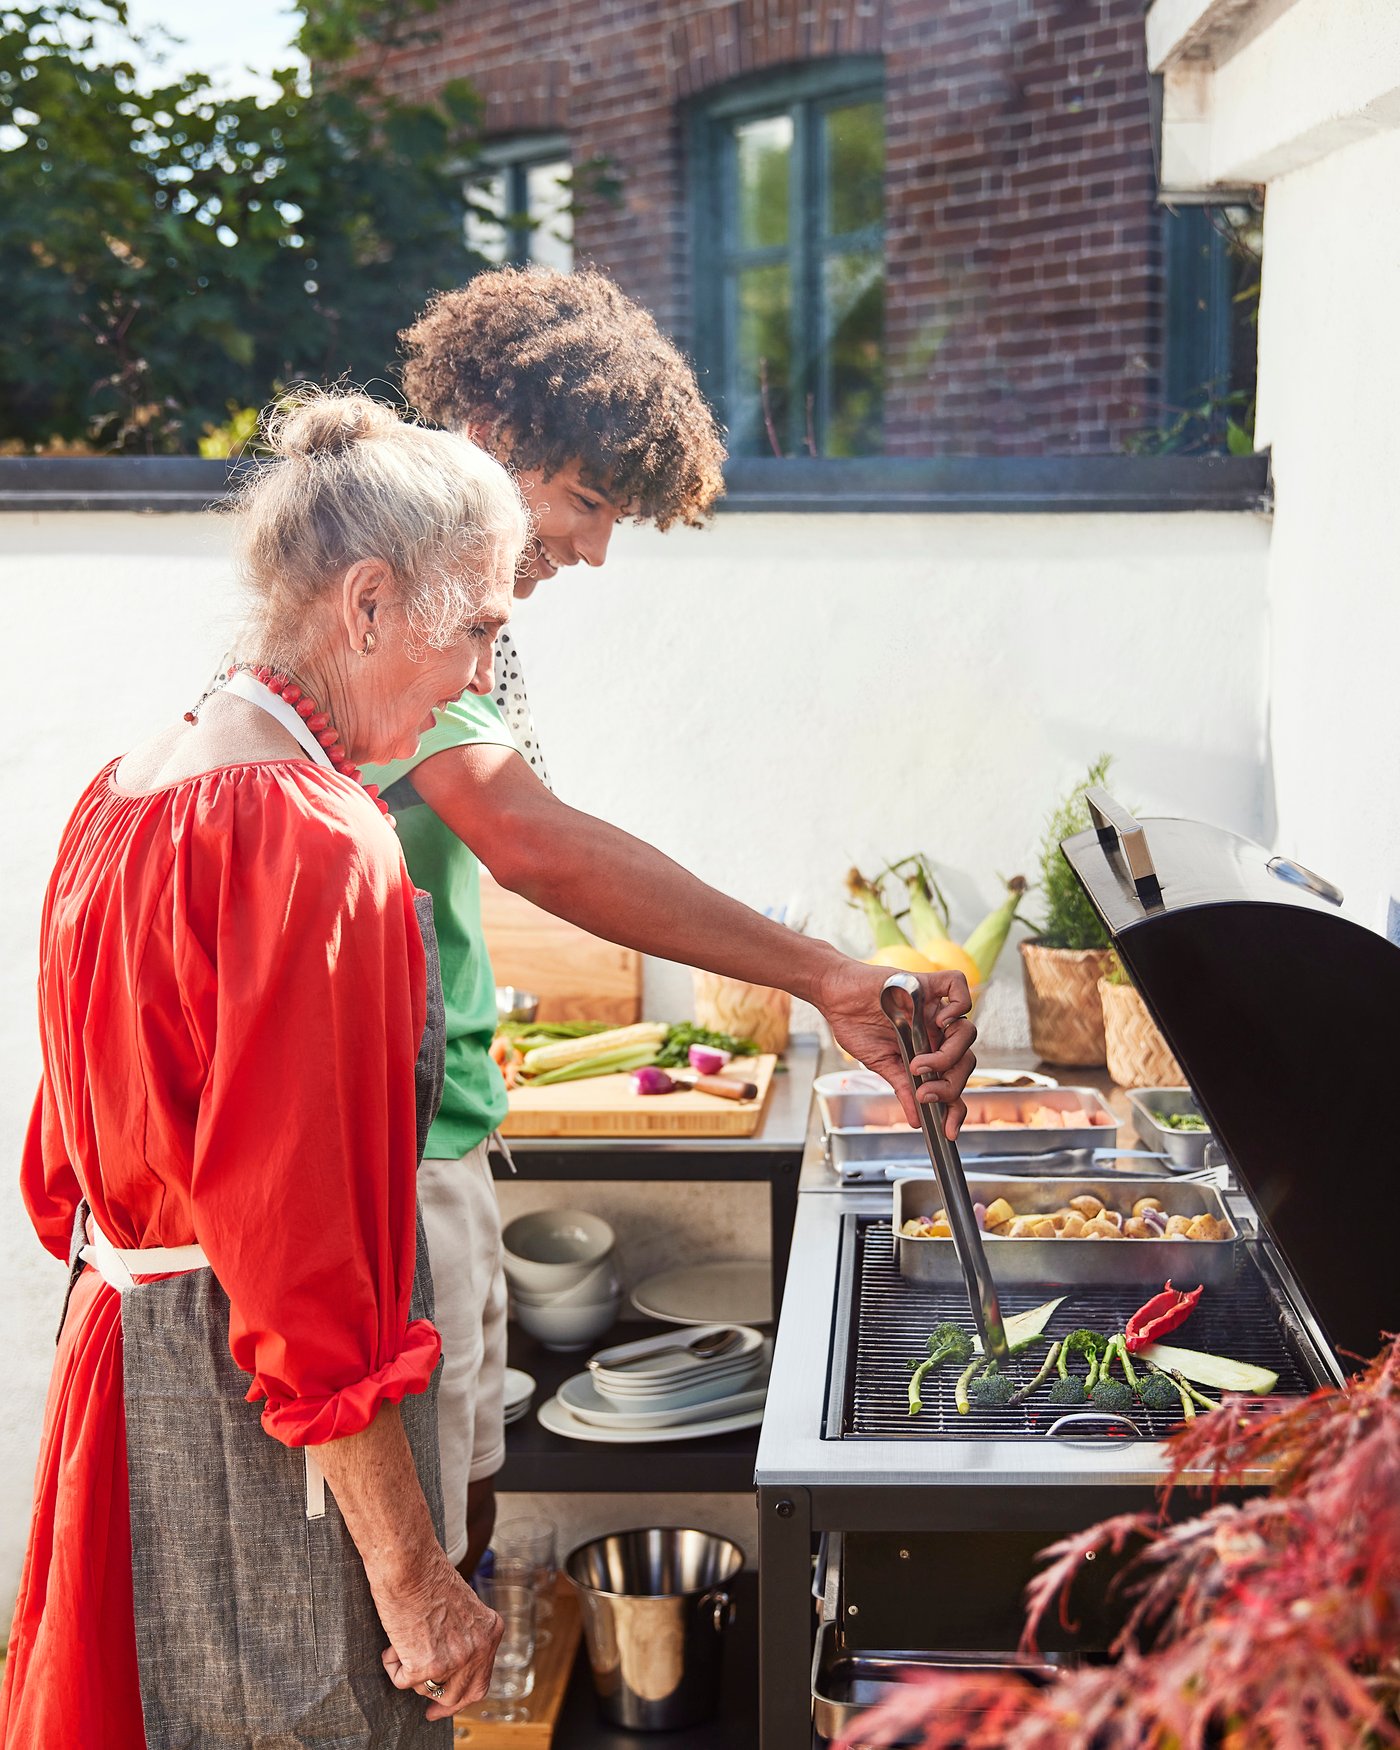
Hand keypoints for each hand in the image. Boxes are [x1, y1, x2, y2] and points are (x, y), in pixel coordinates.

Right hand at [373, 1550, 503, 1720]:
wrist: (410, 1563)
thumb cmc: (428, 1576)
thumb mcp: (462, 1608)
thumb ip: (464, 1637)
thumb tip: (451, 1671)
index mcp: (490, 1632)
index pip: (480, 1681)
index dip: (462, 1698)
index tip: (445, 1708)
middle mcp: (478, 1649)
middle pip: (457, 1696)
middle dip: (440, 1704)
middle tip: (428, 1712)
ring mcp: (454, 1660)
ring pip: (427, 1690)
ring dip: (411, 1672)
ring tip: (403, 1640)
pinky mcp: (426, 1666)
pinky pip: (402, 1681)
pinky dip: (393, 1665)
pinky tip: (394, 1640)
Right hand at [813, 956, 975, 1136]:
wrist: (835, 998)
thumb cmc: (856, 1026)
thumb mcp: (882, 1064)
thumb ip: (903, 1087)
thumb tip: (916, 1120)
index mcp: (929, 1051)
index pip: (954, 1080)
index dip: (957, 1106)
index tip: (949, 1130)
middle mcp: (937, 1031)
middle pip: (966, 1060)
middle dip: (950, 1084)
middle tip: (924, 1093)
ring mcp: (934, 1008)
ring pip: (966, 1032)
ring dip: (949, 1055)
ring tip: (920, 1063)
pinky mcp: (927, 984)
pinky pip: (959, 986)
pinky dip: (959, 1005)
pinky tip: (939, 1021)